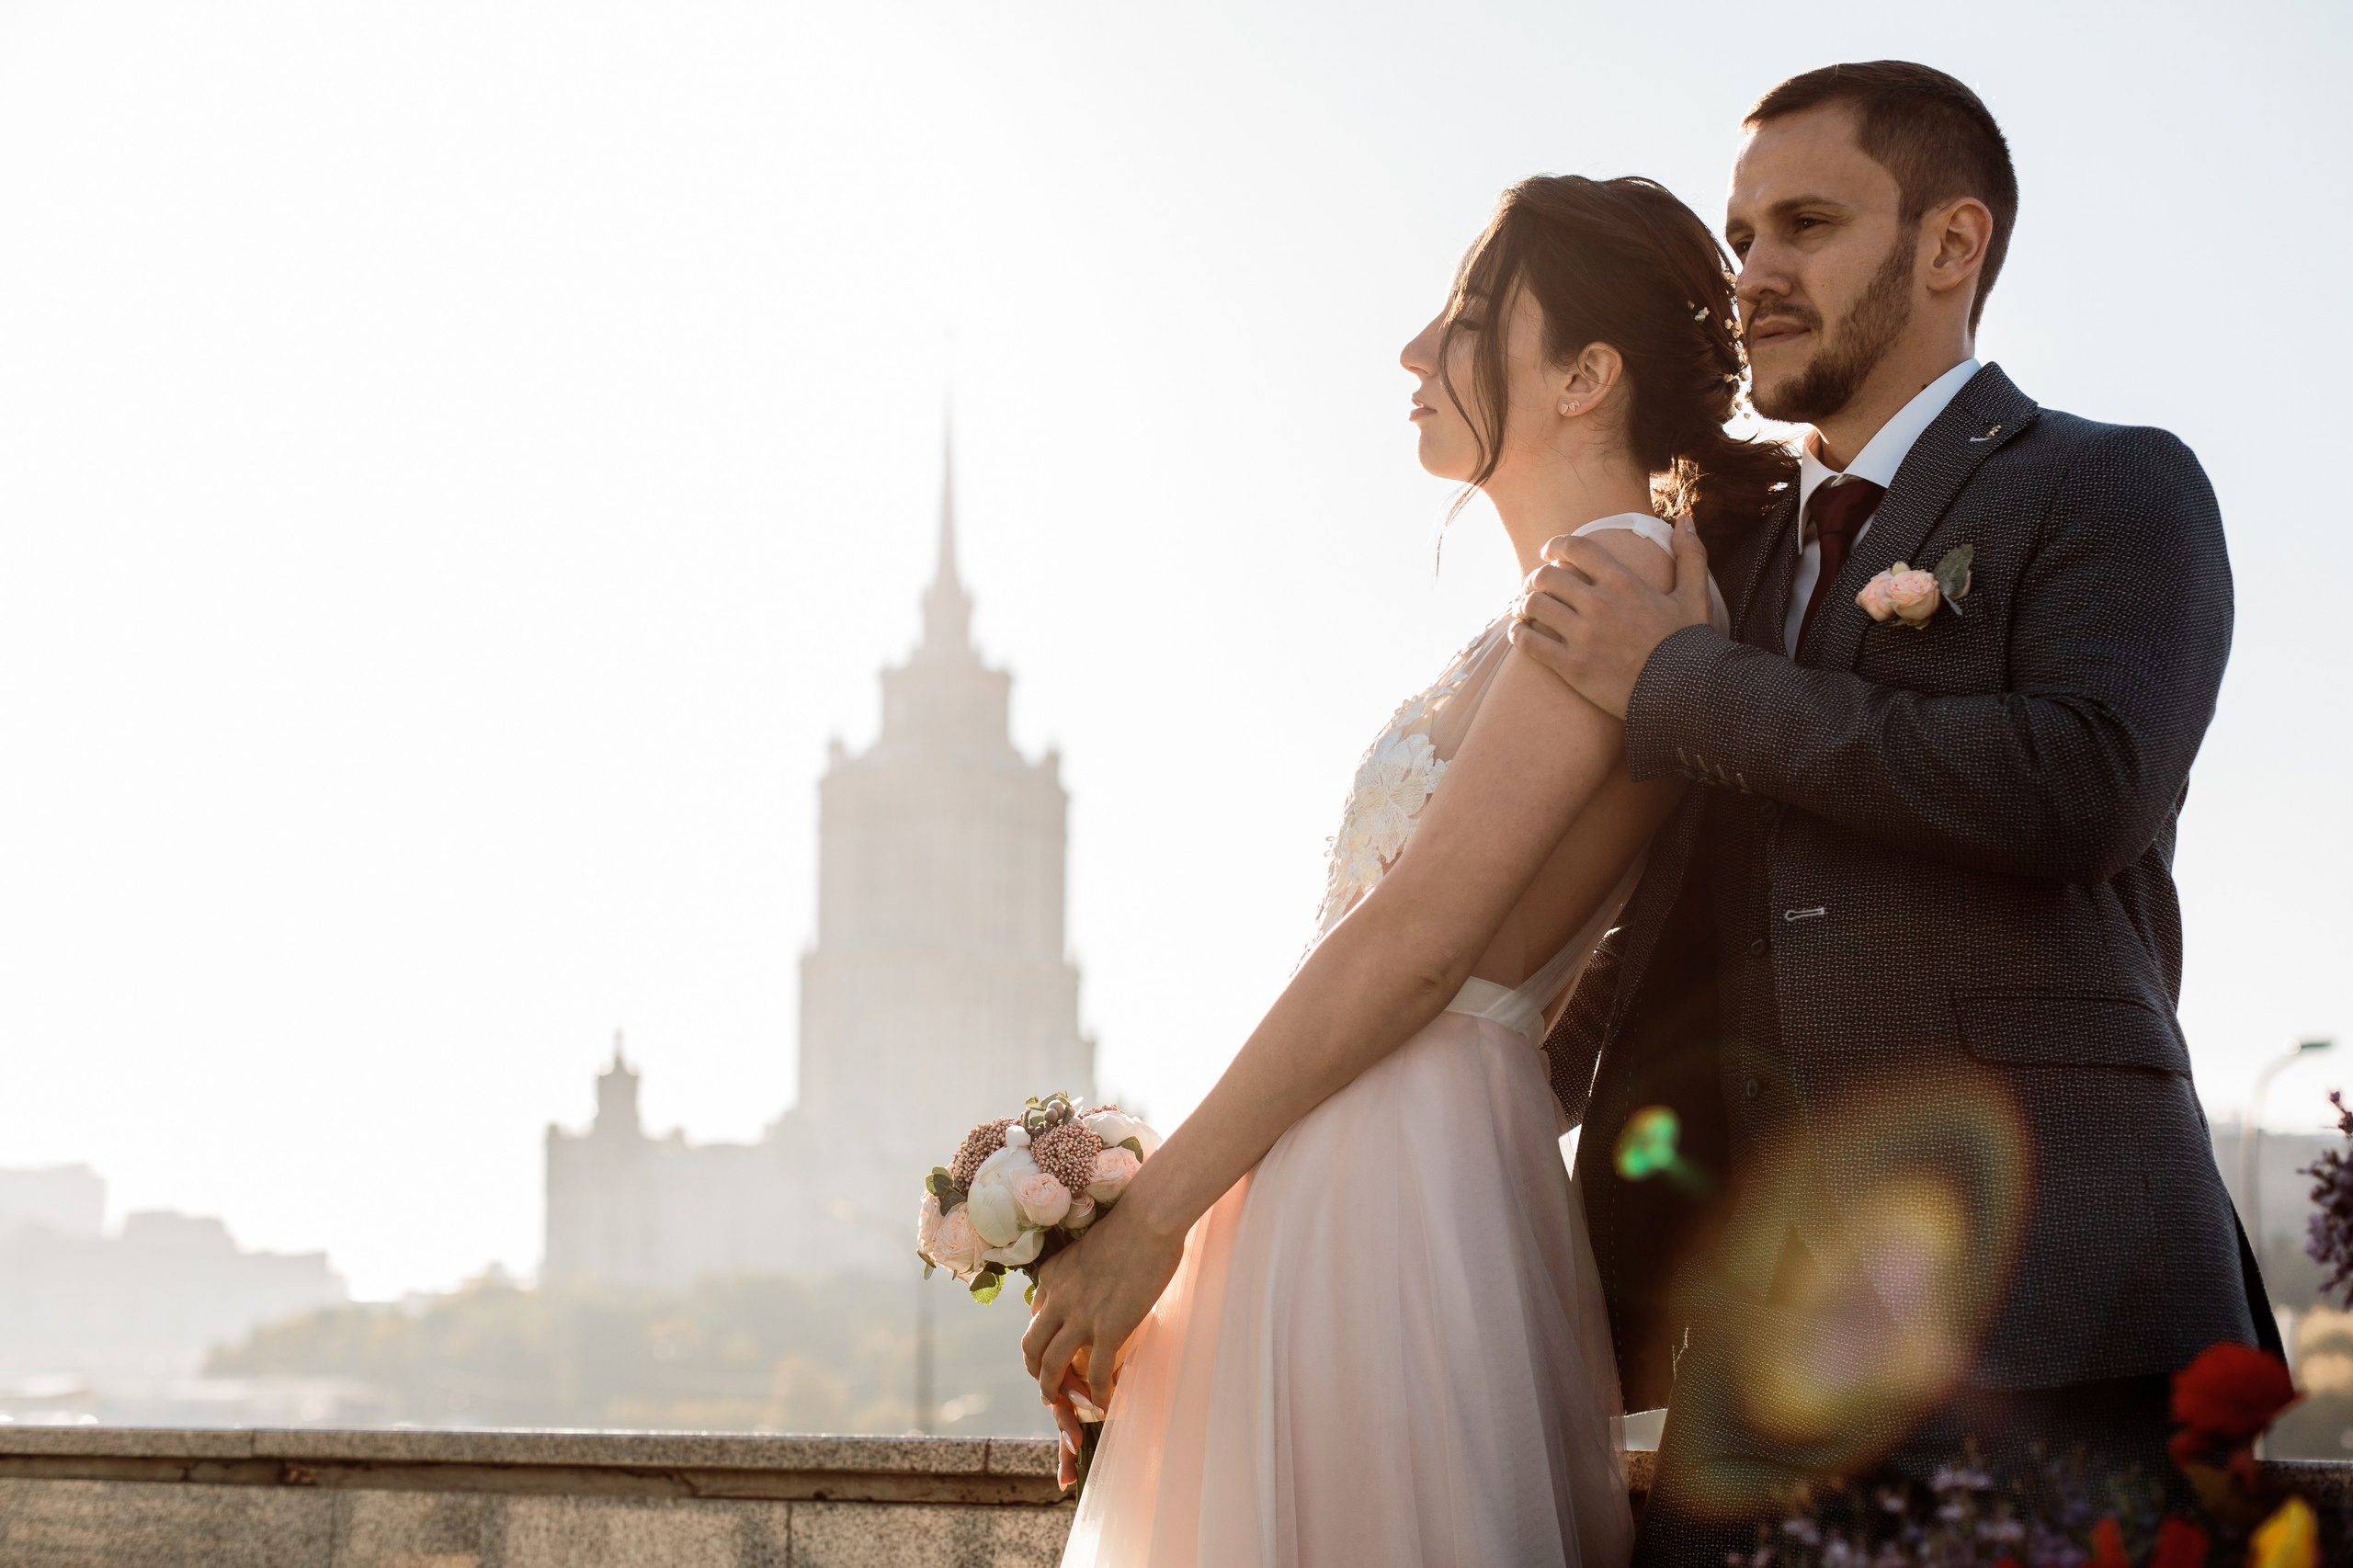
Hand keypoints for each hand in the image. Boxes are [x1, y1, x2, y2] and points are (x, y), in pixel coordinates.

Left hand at [1021, 1196, 1185, 1417]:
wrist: (1147, 1219)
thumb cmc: (1128, 1226)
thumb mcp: (1086, 1248)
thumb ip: (1078, 1273)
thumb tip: (1090, 1289)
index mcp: (1050, 1276)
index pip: (1034, 1317)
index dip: (1040, 1341)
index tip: (1051, 1353)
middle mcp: (1057, 1299)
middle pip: (1031, 1347)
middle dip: (1036, 1372)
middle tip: (1048, 1388)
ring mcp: (1080, 1317)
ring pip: (1051, 1366)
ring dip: (1054, 1391)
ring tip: (1065, 1404)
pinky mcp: (1108, 1329)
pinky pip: (1095, 1373)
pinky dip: (1097, 1394)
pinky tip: (1104, 1403)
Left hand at [1508, 515, 1712, 718]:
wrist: (1684, 695)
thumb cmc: (1689, 645)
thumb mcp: (1694, 597)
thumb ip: (1689, 555)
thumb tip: (1685, 519)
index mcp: (1624, 582)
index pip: (1576, 548)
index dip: (1556, 545)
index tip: (1548, 551)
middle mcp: (1599, 604)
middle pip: (1547, 576)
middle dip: (1536, 577)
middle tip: (1534, 584)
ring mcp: (1583, 636)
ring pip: (1534, 606)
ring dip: (1524, 604)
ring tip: (1525, 609)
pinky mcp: (1572, 666)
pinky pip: (1530, 642)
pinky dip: (1518, 634)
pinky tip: (1519, 632)